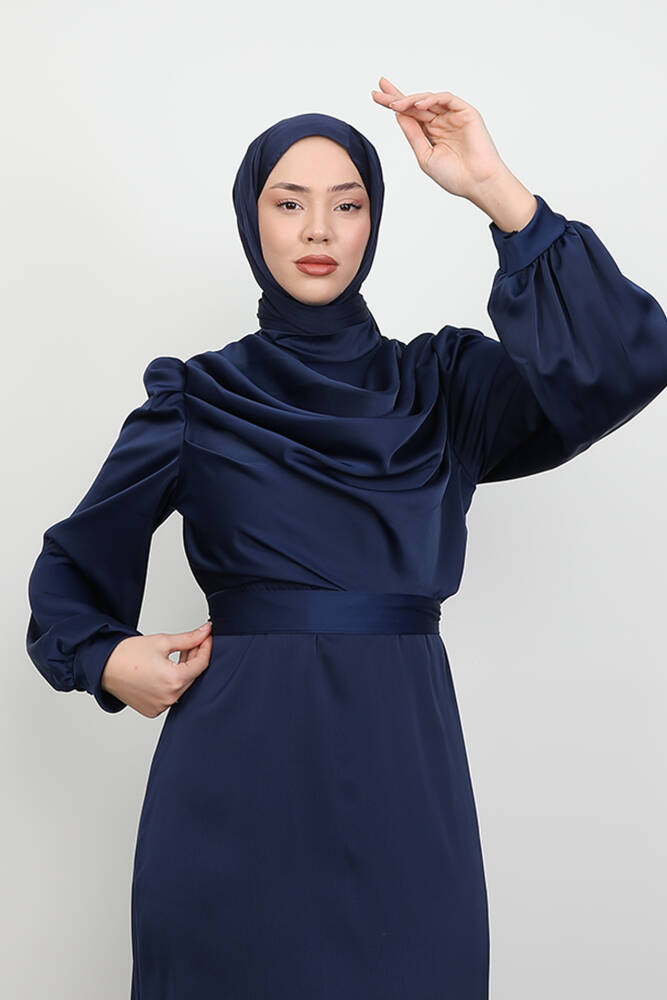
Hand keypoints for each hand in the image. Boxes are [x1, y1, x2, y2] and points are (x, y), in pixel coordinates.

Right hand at [100, 622, 212, 717]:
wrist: (103, 667)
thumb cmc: (127, 655)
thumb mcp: (162, 641)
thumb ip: (188, 638)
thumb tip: (205, 632)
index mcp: (174, 680)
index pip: (201, 664)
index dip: (206, 647)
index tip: (206, 637)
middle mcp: (169, 697)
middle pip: (193, 675)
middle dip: (195, 657)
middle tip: (192, 642)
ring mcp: (161, 706)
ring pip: (183, 686)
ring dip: (185, 670)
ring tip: (178, 654)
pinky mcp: (153, 710)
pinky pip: (171, 695)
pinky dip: (173, 683)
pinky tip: (167, 669)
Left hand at [371, 76, 508, 200]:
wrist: (477, 183)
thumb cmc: (455, 176)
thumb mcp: (425, 156)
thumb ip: (413, 135)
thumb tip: (398, 116)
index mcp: (431, 133)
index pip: (409, 115)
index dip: (394, 105)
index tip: (376, 96)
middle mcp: (441, 122)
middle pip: (415, 104)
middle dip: (397, 97)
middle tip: (380, 89)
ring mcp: (453, 116)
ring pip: (428, 100)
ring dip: (411, 100)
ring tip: (395, 104)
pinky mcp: (466, 112)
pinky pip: (446, 99)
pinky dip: (432, 99)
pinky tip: (419, 104)